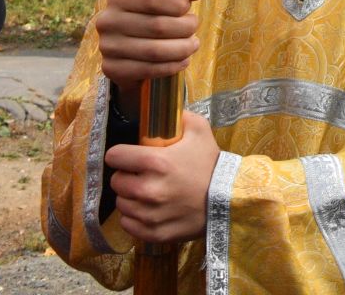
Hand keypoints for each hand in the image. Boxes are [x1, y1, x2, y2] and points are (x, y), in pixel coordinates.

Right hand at [95, 0, 217, 99]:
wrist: (126, 48)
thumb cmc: (150, 16)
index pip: (153, 0)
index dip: (178, 5)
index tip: (187, 8)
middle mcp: (107, 20)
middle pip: (158, 26)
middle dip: (185, 28)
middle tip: (194, 28)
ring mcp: (107, 46)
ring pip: (155, 51)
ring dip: (182, 49)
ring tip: (193, 44)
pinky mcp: (111, 68)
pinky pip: (148, 70)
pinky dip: (172, 66)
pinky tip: (183, 61)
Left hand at [105, 111, 218, 244]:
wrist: (229, 199)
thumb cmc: (211, 164)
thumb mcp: (200, 132)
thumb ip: (181, 117)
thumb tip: (166, 111)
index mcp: (155, 162)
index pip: (114, 156)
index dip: (121, 154)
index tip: (128, 157)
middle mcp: (147, 189)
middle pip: (116, 182)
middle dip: (127, 177)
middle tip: (142, 176)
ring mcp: (149, 214)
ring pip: (121, 204)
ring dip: (131, 198)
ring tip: (148, 194)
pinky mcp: (152, 232)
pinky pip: (128, 224)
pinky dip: (135, 218)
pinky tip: (149, 210)